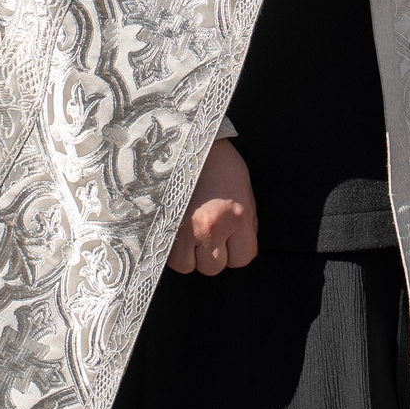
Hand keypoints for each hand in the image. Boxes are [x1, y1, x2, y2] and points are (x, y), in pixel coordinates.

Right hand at [168, 137, 257, 274]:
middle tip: (209, 234)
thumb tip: (241, 245)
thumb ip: (245, 223)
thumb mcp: (244, 190)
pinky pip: (169, 257)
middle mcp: (212, 227)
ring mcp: (185, 228)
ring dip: (190, 255)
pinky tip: (177, 231)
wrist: (188, 140)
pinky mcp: (164, 225)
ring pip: (189, 266)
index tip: (230, 241)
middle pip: (214, 268)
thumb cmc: (219, 162)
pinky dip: (172, 250)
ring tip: (190, 232)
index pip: (243, 259)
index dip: (236, 252)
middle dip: (212, 255)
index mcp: (237, 216)